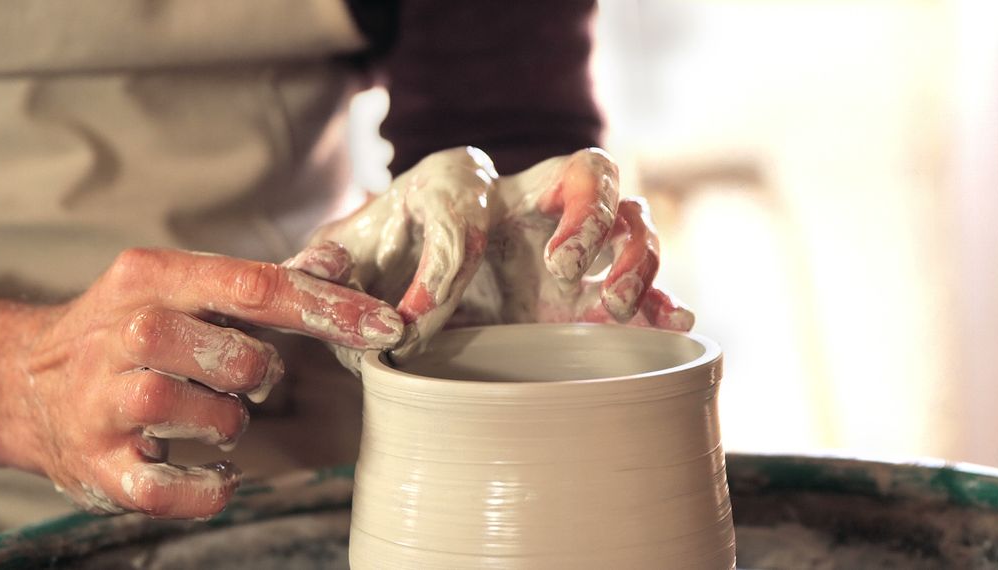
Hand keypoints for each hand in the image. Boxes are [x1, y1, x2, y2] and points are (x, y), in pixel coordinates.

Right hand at [0, 248, 401, 517]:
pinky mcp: (96, 464)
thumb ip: (262, 281)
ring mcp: (102, 403)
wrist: (19, 382)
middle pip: (233, 353)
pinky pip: (170, 489)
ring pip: (206, 416)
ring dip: (229, 423)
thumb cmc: (124, 329)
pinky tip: (218, 473)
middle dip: (258, 370)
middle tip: (243, 374)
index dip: (329, 309)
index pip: (256, 287)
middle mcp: (120, 334)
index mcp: (149, 278)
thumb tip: (337, 262)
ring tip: (210, 415)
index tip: (386, 327)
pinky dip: (209, 487)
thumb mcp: (181, 287)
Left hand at [291, 147, 691, 373]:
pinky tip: (669, 324)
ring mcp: (564, 247)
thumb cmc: (385, 253)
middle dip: (586, 215)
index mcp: (459, 186)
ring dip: (633, 260)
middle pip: (588, 172)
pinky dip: (664, 302)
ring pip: (632, 221)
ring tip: (608, 305)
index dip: (437, 271)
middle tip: (561, 265)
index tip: (409, 324)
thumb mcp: (349, 255)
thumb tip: (328, 297)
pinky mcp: (586, 293)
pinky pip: (646, 283)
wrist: (419, 269)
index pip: (462, 209)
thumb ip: (329, 269)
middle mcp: (523, 204)